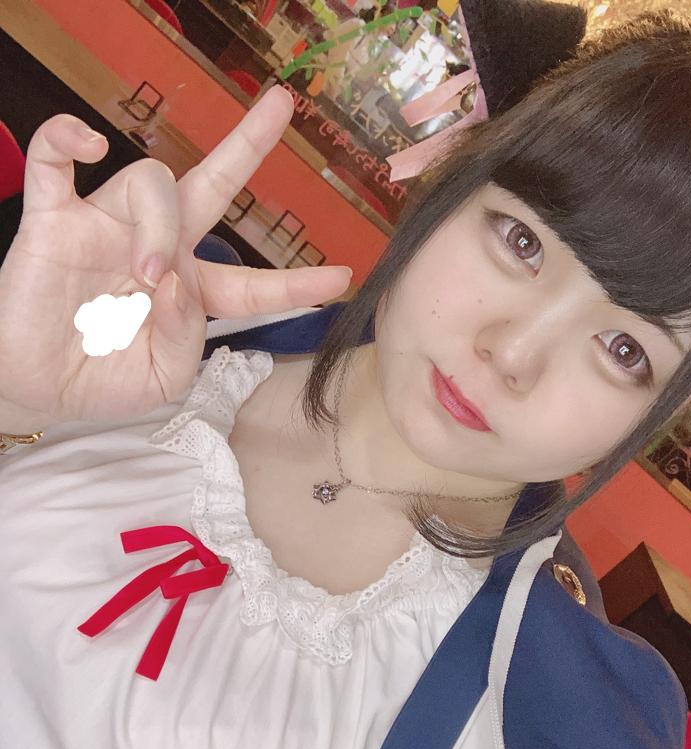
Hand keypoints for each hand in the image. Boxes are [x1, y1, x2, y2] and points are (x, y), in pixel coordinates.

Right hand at [0, 87, 351, 425]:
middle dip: (248, 147)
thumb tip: (177, 281)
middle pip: (212, 186)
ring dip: (159, 228)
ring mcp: (109, 229)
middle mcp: (158, 250)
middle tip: (282, 105)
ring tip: (145, 277)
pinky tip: (88, 143)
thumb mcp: (161, 379)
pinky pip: (57, 160)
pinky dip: (66, 141)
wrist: (35, 389)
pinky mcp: (57, 220)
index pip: (251, 282)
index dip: (294, 283)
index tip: (342, 279)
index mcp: (190, 293)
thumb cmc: (101, 383)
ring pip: (153, 185)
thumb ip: (184, 338)